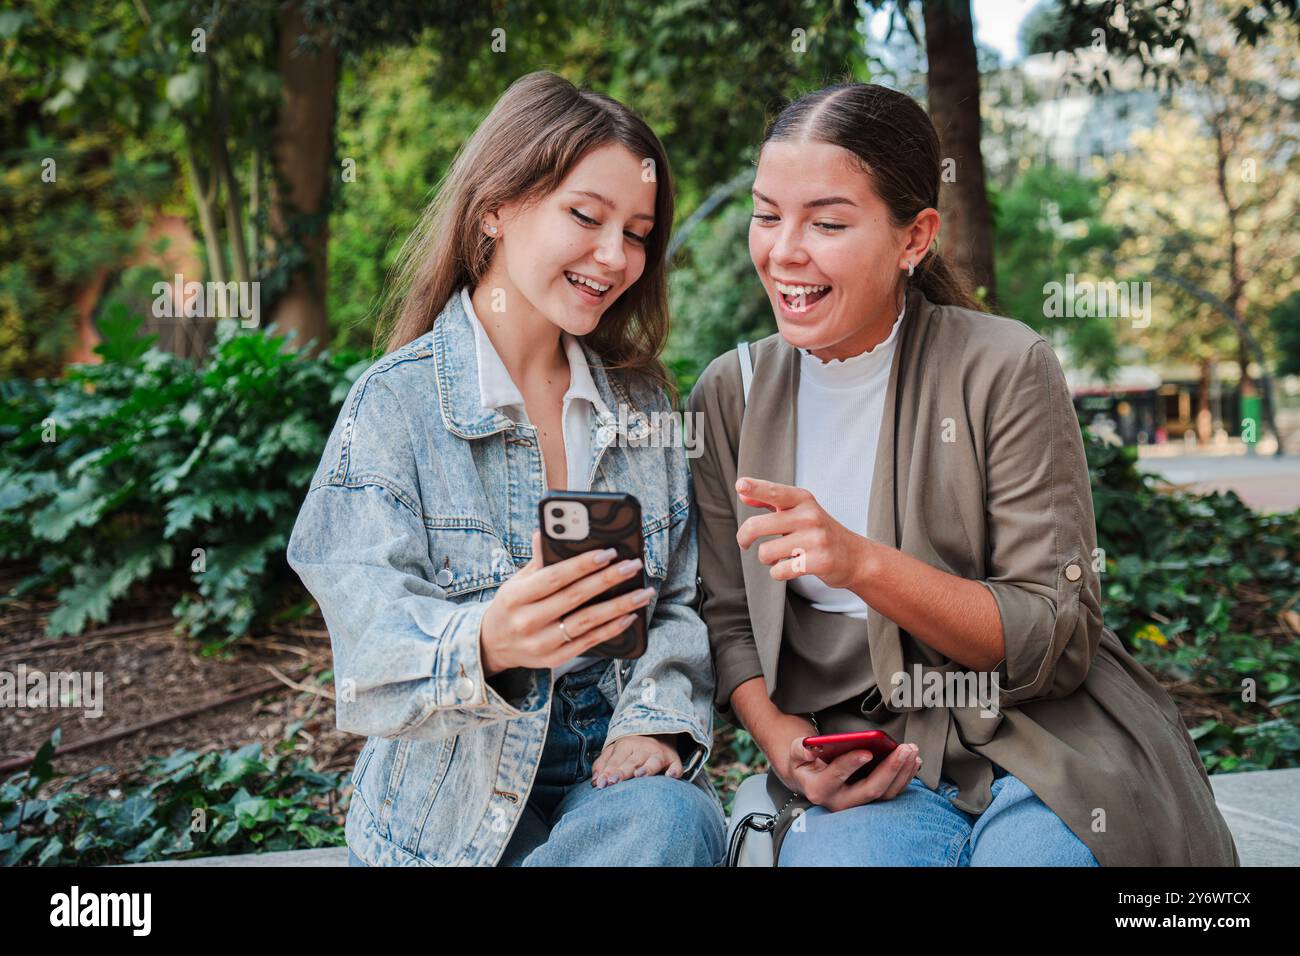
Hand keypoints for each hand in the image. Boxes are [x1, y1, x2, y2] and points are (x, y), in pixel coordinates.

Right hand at [479, 530, 655, 676]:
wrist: (493, 645)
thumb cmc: (511, 606)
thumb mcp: (516, 581)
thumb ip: (536, 560)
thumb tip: (546, 531)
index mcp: (516, 596)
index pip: (554, 577)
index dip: (582, 564)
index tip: (608, 552)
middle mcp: (527, 621)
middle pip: (574, 598)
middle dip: (607, 580)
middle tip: (633, 566)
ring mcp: (541, 643)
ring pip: (586, 622)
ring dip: (618, 606)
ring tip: (642, 592)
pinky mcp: (553, 659)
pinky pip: (588, 642)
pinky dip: (611, 629)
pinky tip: (629, 616)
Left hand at [591, 734, 682, 786]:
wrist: (659, 733)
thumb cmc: (632, 750)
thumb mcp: (615, 752)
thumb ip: (603, 764)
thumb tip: (596, 781)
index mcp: (627, 745)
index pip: (616, 759)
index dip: (608, 771)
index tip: (601, 784)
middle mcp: (644, 748)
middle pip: (632, 761)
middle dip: (622, 772)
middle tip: (613, 782)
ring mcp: (660, 754)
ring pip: (653, 762)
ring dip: (646, 768)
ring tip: (639, 775)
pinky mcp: (674, 761)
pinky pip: (676, 766)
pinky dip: (674, 771)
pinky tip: (670, 776)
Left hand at [734, 477, 869, 588]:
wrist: (855, 556)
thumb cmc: (819, 532)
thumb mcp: (799, 511)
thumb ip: (770, 502)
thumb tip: (742, 493)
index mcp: (803, 500)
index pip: (774, 492)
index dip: (755, 488)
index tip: (740, 484)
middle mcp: (809, 516)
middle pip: (757, 526)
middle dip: (744, 537)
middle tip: (744, 543)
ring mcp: (815, 539)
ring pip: (765, 552)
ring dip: (766, 559)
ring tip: (777, 557)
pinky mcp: (819, 562)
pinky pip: (779, 571)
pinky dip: (778, 572)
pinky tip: (789, 567)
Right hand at [784, 733, 920, 811]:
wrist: (810, 780)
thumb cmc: (805, 764)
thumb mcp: (796, 753)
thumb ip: (800, 749)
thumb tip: (809, 748)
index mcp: (819, 789)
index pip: (836, 776)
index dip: (851, 763)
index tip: (867, 751)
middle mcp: (840, 802)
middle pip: (870, 789)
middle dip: (890, 768)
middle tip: (904, 748)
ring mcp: (857, 804)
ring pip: (885, 794)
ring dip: (902, 772)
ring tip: (912, 752)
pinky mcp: (870, 801)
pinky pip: (891, 793)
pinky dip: (904, 777)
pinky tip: (913, 762)